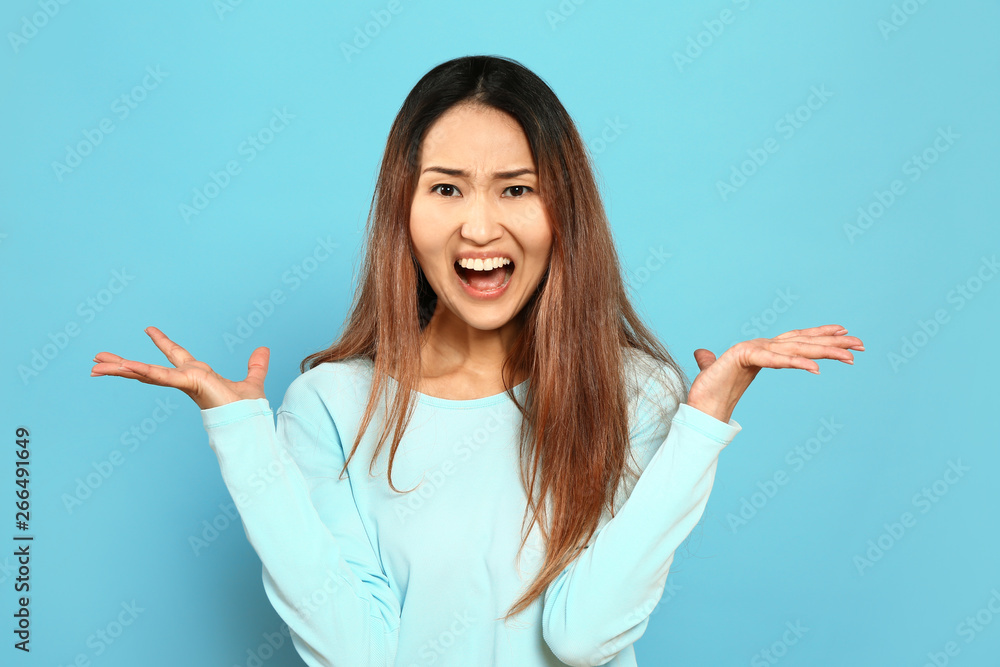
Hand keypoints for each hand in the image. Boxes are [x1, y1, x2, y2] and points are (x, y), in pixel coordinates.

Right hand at [90, 326, 269, 410]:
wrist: (252, 422)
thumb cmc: (249, 409)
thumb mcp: (252, 380)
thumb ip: (256, 365)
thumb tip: (264, 349)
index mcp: (197, 375)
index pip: (175, 355)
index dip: (162, 343)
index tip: (149, 329)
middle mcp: (187, 378)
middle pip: (149, 368)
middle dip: (124, 363)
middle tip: (98, 358)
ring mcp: (185, 382)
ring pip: (147, 372)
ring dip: (121, 368)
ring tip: (95, 365)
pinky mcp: (189, 384)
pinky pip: (162, 375)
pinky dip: (144, 370)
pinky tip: (125, 366)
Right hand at [686, 324, 863, 422]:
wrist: (699, 407)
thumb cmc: (710, 392)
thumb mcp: (723, 376)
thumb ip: (716, 363)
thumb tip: (704, 355)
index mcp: (760, 350)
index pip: (796, 339)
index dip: (820, 334)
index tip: (845, 334)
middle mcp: (760, 347)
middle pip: (802, 341)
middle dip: (833, 342)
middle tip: (860, 345)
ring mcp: (752, 350)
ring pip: (795, 347)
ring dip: (824, 350)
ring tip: (849, 355)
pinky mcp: (742, 357)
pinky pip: (775, 360)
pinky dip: (795, 362)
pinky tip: (816, 368)